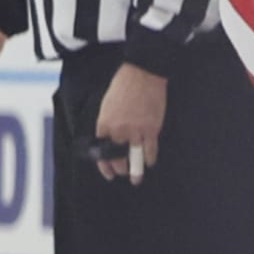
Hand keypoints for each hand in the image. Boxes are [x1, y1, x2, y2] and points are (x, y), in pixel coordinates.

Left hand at [92, 62, 167, 184]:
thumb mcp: (107, 105)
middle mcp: (118, 131)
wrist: (142, 74)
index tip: (108, 173)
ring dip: (136, 171)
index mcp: (104, 124)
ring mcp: (136, 132)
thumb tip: (109, 139)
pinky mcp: (151, 130)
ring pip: (135, 159)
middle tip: (123, 173)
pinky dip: (150, 159)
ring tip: (135, 179)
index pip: (102, 152)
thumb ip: (107, 123)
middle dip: (120, 169)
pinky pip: (150, 151)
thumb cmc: (123, 85)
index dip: (104, 165)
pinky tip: (149, 162)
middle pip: (118, 158)